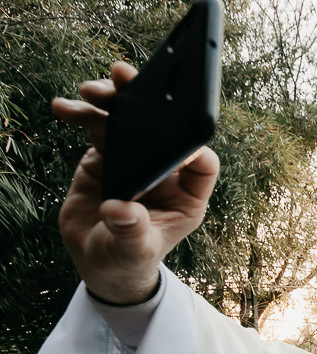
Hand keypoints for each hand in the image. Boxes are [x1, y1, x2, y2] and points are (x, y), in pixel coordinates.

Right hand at [51, 62, 218, 303]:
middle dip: (148, 102)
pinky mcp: (107, 156)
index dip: (192, 147)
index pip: (202, 164)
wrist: (99, 260)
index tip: (169, 135)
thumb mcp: (132, 251)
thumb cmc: (128, 260)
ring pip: (129, 121)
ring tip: (91, 92)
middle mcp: (165, 173)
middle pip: (164, 130)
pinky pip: (98, 128)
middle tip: (126, 79)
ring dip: (111, 101)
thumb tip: (121, 209)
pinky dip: (82, 115)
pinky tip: (64, 108)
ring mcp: (136, 160)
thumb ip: (130, 231)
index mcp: (186, 196)